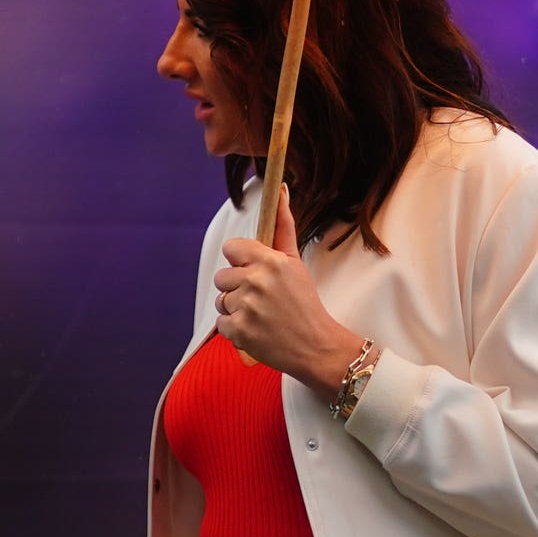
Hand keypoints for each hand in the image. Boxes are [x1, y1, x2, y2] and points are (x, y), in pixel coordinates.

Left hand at [213, 195, 368, 399]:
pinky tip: (255, 329)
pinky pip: (221, 324)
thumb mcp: (295, 262)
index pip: (231, 249)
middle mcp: (256, 281)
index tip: (254, 272)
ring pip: (221, 300)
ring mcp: (246, 307)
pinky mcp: (239, 331)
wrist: (316, 347)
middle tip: (261, 299)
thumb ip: (283, 226)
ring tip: (260, 315)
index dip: (241, 261)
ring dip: (235, 309)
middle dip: (237, 287)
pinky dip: (235, 329)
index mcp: (269, 261)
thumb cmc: (305, 303)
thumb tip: (281, 189)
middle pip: (222, 276)